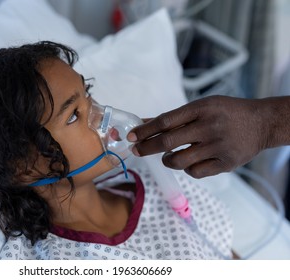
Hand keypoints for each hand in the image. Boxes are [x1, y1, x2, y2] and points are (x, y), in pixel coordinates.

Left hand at [127, 95, 271, 177]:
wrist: (262, 122)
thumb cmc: (226, 112)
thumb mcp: (202, 106)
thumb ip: (174, 117)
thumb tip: (143, 123)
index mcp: (201, 109)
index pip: (165, 121)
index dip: (144, 130)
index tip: (131, 136)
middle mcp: (209, 127)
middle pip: (167, 141)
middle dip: (146, 148)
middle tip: (136, 150)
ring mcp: (218, 147)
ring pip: (179, 161)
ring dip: (166, 160)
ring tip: (166, 157)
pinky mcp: (226, 163)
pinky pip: (195, 172)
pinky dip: (186, 168)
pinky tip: (188, 162)